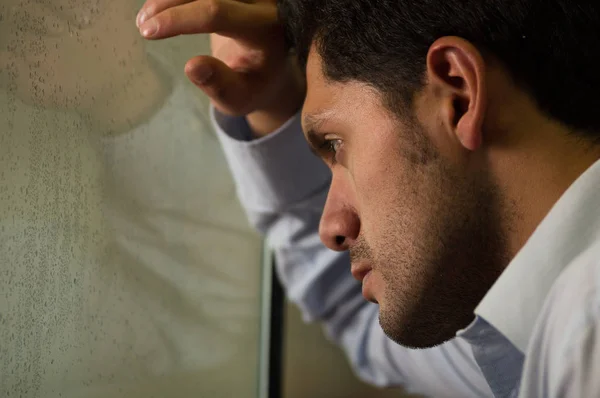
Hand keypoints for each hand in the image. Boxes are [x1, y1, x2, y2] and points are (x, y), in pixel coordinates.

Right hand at [136, 0, 304, 135]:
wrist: (272, 70)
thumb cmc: (253, 87)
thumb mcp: (239, 98)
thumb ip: (220, 86)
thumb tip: (193, 67)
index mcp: (267, 30)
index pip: (218, 12)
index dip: (179, 18)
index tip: (148, 32)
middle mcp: (264, 3)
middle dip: (169, 3)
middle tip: (144, 27)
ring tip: (146, 18)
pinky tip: (159, 6)